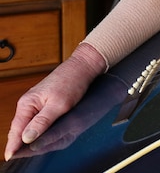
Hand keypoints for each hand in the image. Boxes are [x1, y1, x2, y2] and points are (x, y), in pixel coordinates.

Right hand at [5, 43, 104, 159]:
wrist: (83, 67)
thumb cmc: (72, 82)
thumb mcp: (59, 105)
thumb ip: (42, 122)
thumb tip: (26, 138)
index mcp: (27, 104)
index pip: (16, 129)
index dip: (13, 145)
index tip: (10, 157)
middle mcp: (27, 103)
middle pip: (19, 129)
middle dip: (18, 144)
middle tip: (17, 158)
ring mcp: (34, 103)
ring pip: (26, 125)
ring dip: (26, 138)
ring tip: (25, 152)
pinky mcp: (43, 102)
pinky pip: (34, 120)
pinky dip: (34, 130)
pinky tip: (36, 137)